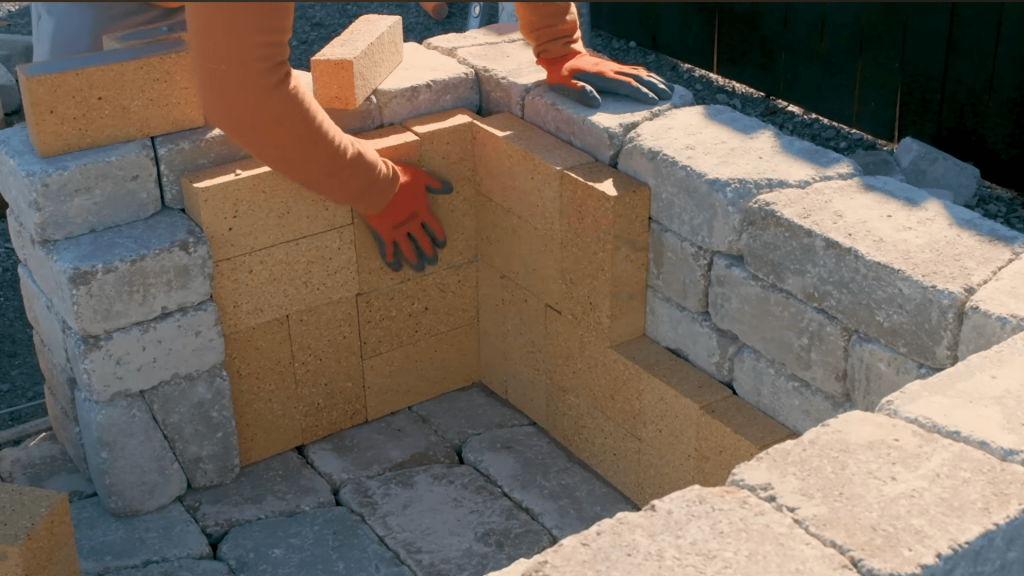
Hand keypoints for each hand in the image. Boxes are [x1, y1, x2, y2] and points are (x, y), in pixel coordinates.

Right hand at [357, 163, 451, 271]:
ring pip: (409, 250)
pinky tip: (396, 267)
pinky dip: (392, 260)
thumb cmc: (398, 178)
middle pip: (424, 242)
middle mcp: (412, 224)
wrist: (377, 184)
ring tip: (419, 268)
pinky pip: (388, 250)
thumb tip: (449, 188)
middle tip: (433, 262)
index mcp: (422, 211)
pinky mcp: (384, 234)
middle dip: (429, 253)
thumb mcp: (420, 176)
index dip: (439, 237)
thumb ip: (435, 183)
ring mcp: (398, 230)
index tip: (442, 245)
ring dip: (415, 260)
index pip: (435, 228)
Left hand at [536, 50, 673, 107]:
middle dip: (655, 87)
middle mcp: (612, 70)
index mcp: (603, 76)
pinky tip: (656, 80)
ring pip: (640, 72)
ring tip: (670, 89)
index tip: (653, 101)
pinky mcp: (615, 66)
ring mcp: (615, 67)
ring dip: (656, 80)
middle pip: (639, 77)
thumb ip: (579, 92)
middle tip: (669, 97)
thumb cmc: (562, 75)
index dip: (640, 93)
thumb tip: (596, 102)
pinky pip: (636, 70)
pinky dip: (649, 75)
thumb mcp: (564, 85)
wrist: (562, 56)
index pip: (626, 84)